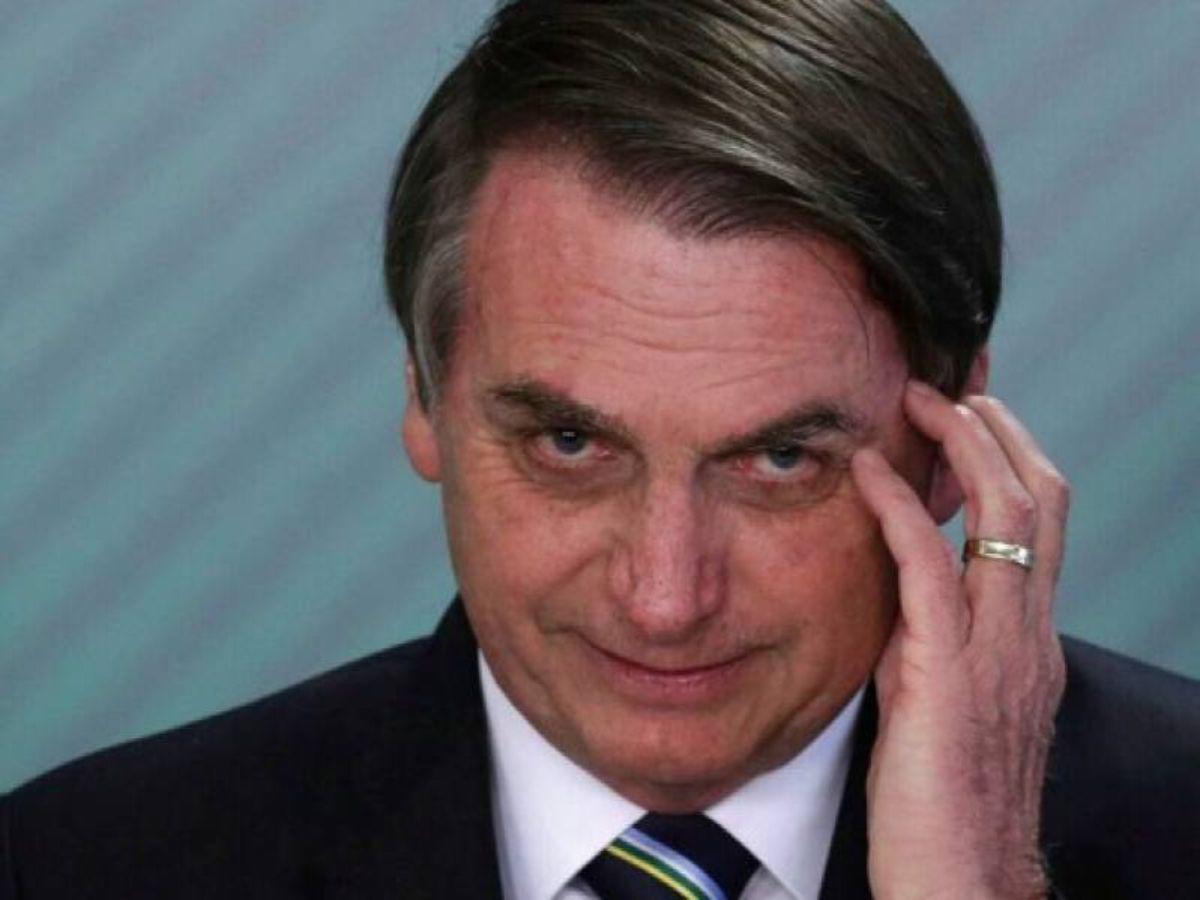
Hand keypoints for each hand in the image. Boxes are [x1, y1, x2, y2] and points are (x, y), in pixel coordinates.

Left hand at [851, 381, 1068, 899]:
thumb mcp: (948, 701)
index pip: (1042, 523)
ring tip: (918, 400)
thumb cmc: (945, 802)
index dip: (1014, 458)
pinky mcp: (947, 672)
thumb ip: (937, 642)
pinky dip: (900, 509)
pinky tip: (871, 471)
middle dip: (1000, 431)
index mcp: (1030, 639)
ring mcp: (998, 650)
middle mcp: (1028, 633)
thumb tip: (902, 593)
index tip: (974, 416)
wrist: (962, 880)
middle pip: (1042, 499)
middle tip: (953, 387)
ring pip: (1004, 515)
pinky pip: (928, 568)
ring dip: (961, 445)